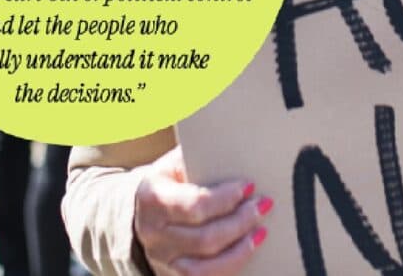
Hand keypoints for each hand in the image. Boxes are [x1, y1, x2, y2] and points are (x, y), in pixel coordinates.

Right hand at [133, 146, 271, 275]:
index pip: (195, 205)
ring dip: (240, 248)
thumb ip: (197, 154)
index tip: (249, 186)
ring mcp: (163, 258)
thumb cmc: (167, 180)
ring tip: (261, 230)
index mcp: (153, 197)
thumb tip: (234, 140)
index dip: (226, 198)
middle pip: (205, 238)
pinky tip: (249, 248)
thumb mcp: (173, 162)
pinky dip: (232, 265)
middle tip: (263, 205)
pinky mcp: (173, 274)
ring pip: (206, 266)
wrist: (138, 211)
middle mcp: (154, 233)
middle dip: (240, 221)